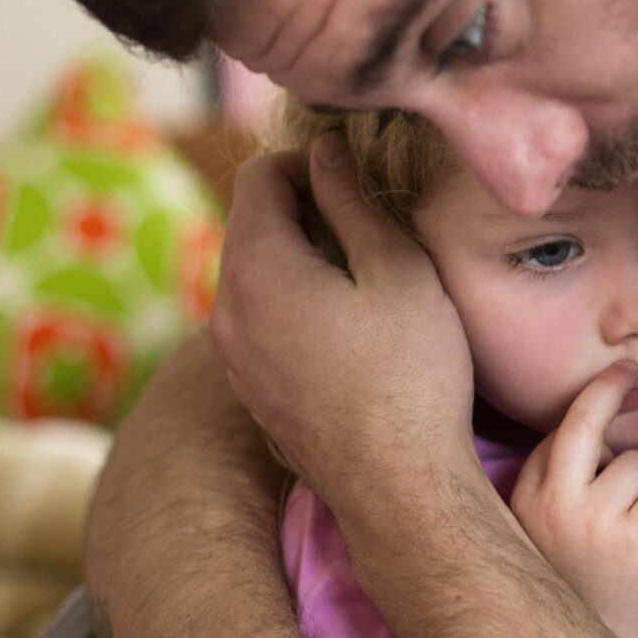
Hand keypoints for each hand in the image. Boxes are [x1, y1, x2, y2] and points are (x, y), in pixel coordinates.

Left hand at [210, 134, 480, 512]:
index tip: (356, 183)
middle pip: (250, 225)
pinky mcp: (249, 388)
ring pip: (253, 275)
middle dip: (301, 210)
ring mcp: (231, 356)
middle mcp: (226, 309)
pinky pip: (257, 320)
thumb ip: (352, 200)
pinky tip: (347, 331)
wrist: (398, 487)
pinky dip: (292, 304)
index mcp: (257, 268)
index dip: (306, 163)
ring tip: (362, 280)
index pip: (257, 176)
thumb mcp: (398, 270)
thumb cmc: (410, 376)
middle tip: (368, 228)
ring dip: (298, 260)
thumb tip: (325, 150)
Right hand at [509, 362, 637, 637]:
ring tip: (633, 531)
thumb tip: (599, 447)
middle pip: (586, 420)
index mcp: (523, 503)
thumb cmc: (569, 601)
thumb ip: (554, 496)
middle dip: (608, 387)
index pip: (554, 438)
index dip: (583, 421)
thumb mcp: (538, 543)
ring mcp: (597, 515)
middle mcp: (555, 501)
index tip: (603, 396)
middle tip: (627, 368)